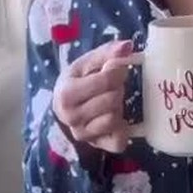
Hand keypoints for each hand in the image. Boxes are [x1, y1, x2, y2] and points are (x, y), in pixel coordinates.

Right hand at [52, 39, 133, 153]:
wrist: (64, 105)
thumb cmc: (77, 80)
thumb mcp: (87, 62)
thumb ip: (108, 52)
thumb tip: (128, 46)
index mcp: (66, 94)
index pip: (106, 80)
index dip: (118, 70)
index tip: (117, 67)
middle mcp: (71, 117)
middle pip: (112, 99)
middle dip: (117, 88)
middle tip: (111, 86)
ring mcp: (83, 134)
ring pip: (115, 118)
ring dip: (118, 106)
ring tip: (110, 100)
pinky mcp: (97, 145)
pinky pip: (119, 141)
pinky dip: (122, 129)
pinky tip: (117, 119)